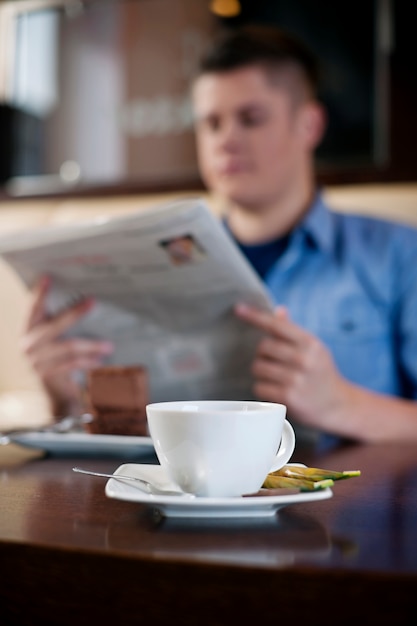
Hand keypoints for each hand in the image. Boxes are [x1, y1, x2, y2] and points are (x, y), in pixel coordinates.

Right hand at [20, 276, 113, 415]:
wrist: (54, 390)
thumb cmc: (57, 356)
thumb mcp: (53, 338)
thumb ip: (59, 321)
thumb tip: (85, 299)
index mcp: (28, 328)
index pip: (33, 308)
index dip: (40, 293)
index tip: (48, 277)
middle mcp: (28, 343)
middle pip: (55, 325)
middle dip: (75, 312)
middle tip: (93, 301)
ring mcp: (36, 360)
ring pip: (69, 347)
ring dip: (91, 345)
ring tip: (109, 345)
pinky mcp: (48, 374)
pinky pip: (72, 365)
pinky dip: (88, 362)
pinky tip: (101, 360)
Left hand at [235, 303, 349, 430]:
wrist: (338, 406)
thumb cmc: (321, 374)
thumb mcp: (314, 349)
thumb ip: (293, 331)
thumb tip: (278, 310)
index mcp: (310, 343)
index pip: (277, 325)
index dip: (255, 316)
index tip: (238, 309)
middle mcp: (304, 359)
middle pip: (263, 347)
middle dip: (263, 354)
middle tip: (274, 363)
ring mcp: (296, 379)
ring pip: (258, 367)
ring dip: (261, 372)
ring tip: (275, 378)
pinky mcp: (288, 397)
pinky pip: (259, 387)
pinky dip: (263, 389)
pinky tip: (275, 391)